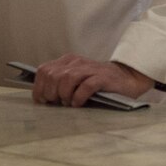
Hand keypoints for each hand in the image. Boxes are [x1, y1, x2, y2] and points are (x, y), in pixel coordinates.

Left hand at [32, 54, 152, 106]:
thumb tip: (43, 98)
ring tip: (68, 104)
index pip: (44, 71)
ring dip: (64, 94)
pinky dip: (78, 97)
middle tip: (57, 103)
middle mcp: (76, 62)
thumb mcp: (76, 80)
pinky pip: (85, 86)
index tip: (42, 101)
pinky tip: (78, 104)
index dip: (39, 87)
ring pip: (66, 79)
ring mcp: (89, 69)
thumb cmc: (98, 83)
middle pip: (53, 75)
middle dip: (51, 92)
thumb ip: (60, 83)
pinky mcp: (102, 78)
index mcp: (67, 61)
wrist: (126, 78)